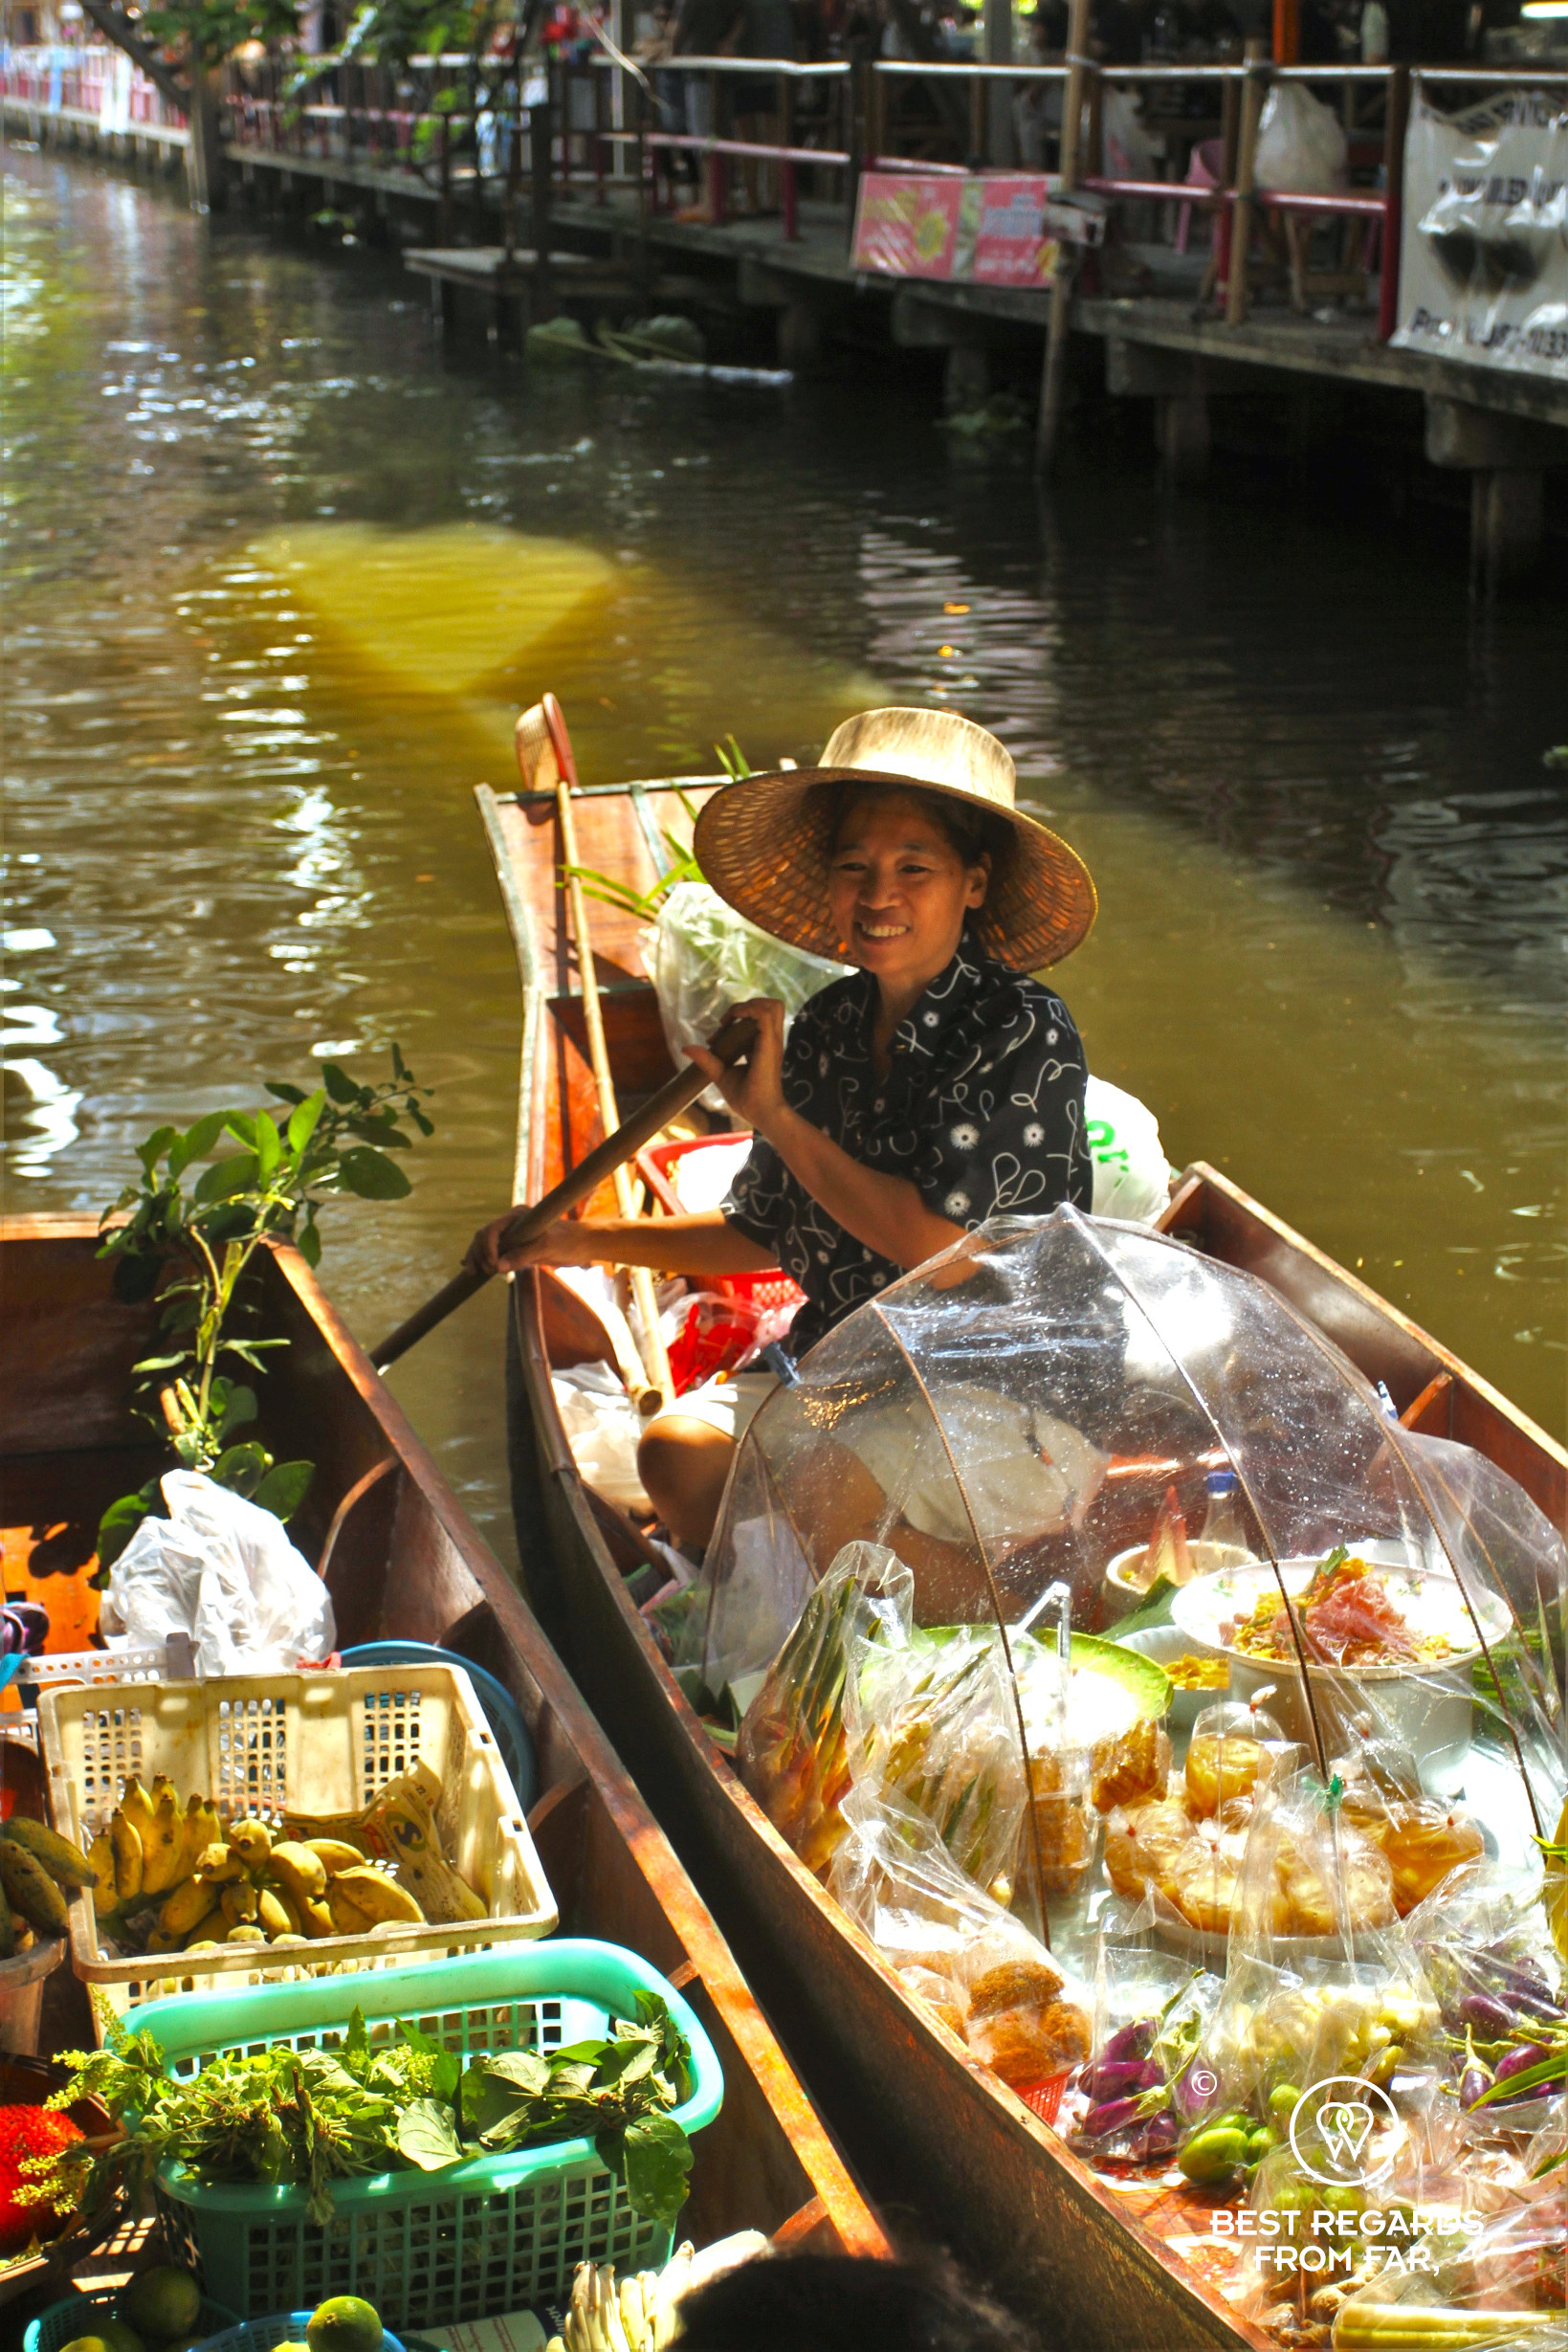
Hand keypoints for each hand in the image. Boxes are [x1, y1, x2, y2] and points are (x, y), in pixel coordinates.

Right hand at [463, 1211, 602, 1278]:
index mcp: (517, 1216)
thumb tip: (498, 1267)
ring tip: (474, 1273)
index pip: (492, 1230)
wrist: (584, 1245)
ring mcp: (513, 1235)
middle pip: (484, 1236)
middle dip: (478, 1253)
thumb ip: (523, 1255)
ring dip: (478, 1258)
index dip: (487, 1248)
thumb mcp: (547, 1247)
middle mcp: (512, 1223)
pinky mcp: (516, 1247)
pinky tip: (473, 1270)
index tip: (493, 1266)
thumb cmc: (569, 1241)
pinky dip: (483, 1260)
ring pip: (486, 1245)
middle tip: (483, 1272)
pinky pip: (494, 1253)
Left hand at [684, 997, 786, 1135]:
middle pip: (771, 1006)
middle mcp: (770, 1040)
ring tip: (733, 1017)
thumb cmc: (746, 1099)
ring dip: (750, 1004)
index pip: (756, 1019)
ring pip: (772, 1005)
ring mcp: (772, 1041)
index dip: (734, 1019)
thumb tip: (686, 1048)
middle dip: (748, 1004)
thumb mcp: (721, 1074)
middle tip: (728, 1021)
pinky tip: (733, 1019)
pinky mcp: (770, 1043)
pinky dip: (748, 1010)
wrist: (760, 1112)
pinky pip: (764, 1014)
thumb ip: (707, 1059)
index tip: (715, 1035)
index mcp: (763, 1046)